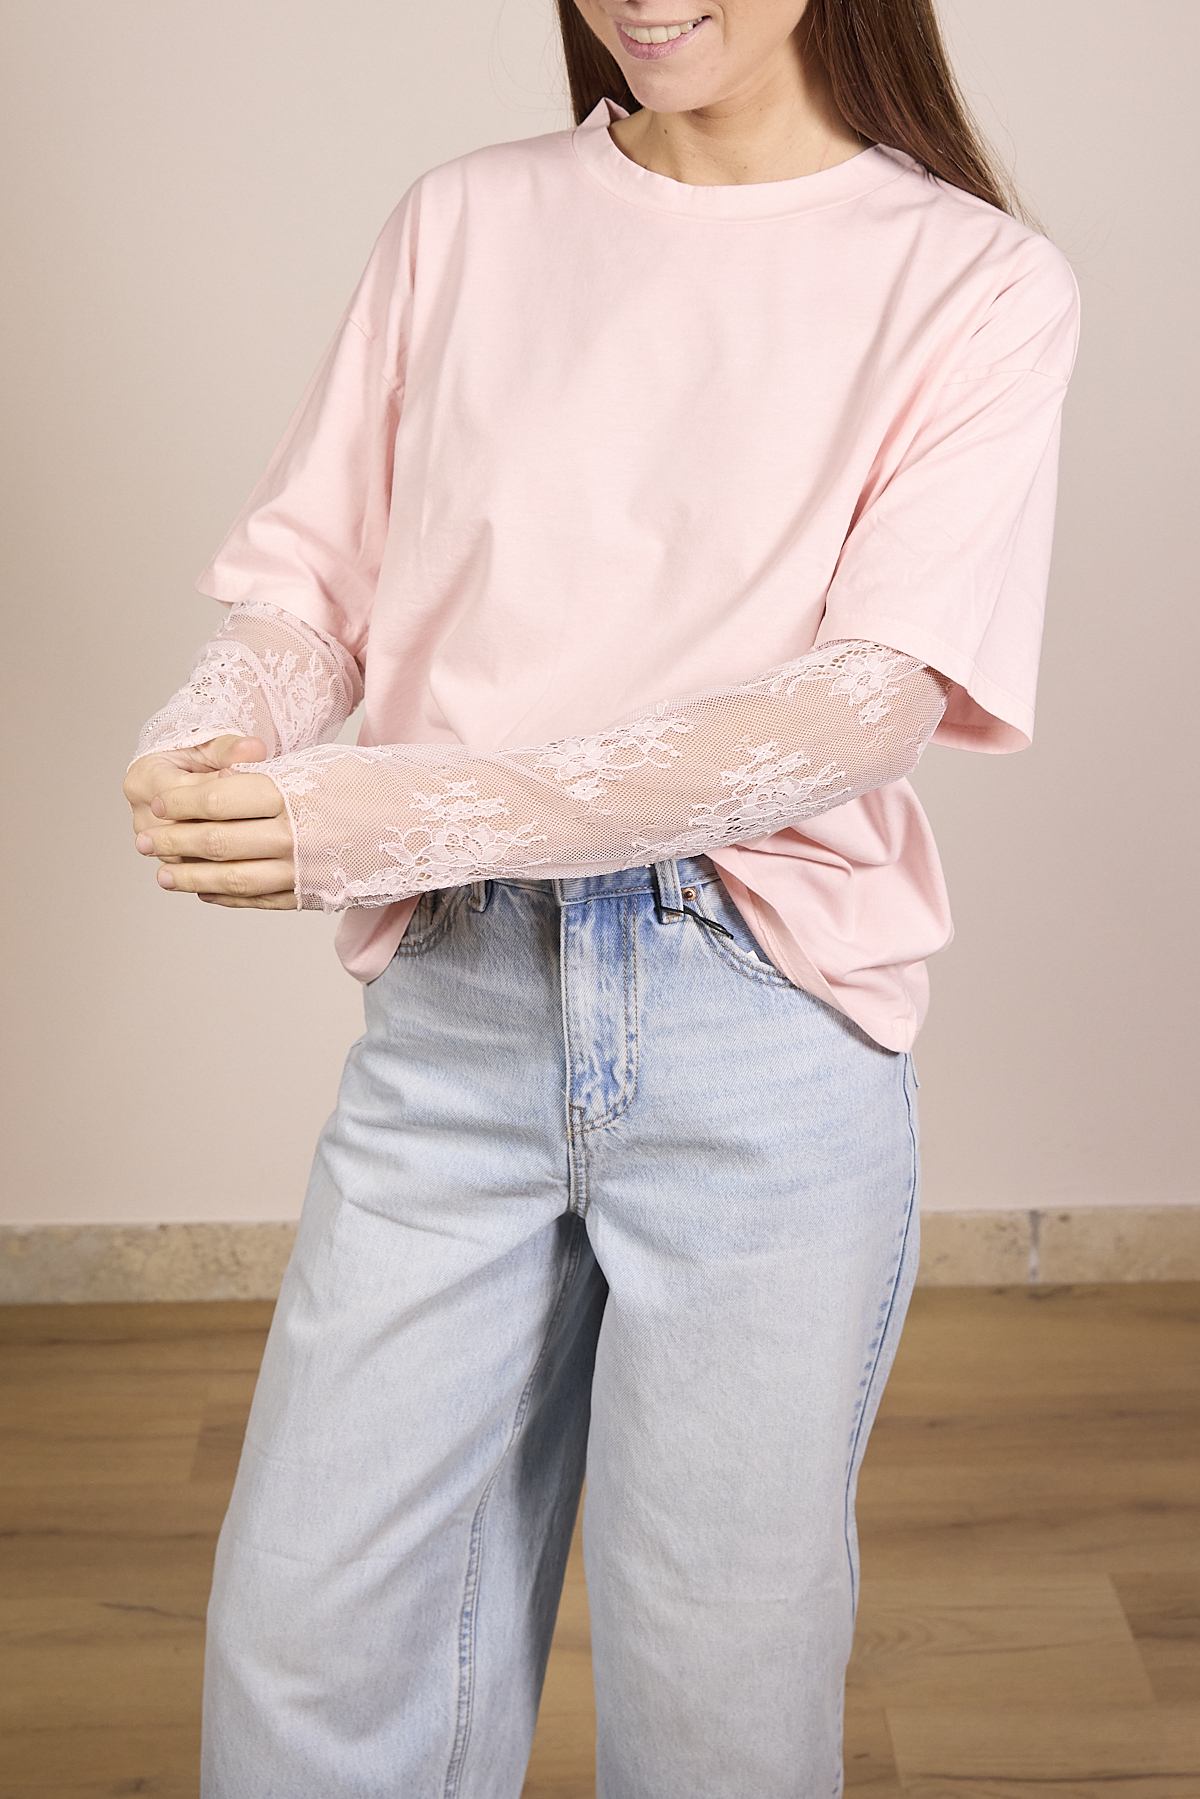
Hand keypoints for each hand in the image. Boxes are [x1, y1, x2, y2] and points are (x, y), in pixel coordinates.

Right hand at [127, 736, 296, 909]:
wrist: (188, 774)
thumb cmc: (199, 757)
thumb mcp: (215, 746)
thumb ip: (232, 749)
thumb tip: (254, 749)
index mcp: (144, 780)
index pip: (183, 796)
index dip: (219, 797)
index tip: (251, 794)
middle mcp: (142, 814)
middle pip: (181, 832)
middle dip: (221, 831)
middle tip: (258, 828)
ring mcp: (153, 842)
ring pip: (185, 859)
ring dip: (220, 857)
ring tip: (255, 848)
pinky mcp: (169, 859)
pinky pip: (192, 872)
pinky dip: (218, 871)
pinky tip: (247, 866)